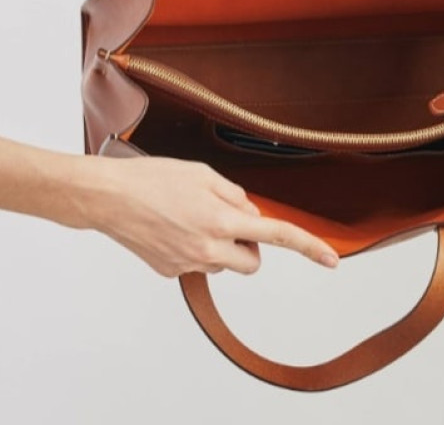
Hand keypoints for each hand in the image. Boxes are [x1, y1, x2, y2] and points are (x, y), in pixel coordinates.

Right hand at [88, 155, 338, 277]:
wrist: (108, 197)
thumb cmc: (152, 178)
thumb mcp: (202, 174)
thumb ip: (235, 195)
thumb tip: (251, 215)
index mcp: (221, 220)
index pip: (276, 235)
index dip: (309, 247)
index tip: (332, 261)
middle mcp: (208, 249)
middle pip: (252, 261)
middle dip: (250, 245)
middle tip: (227, 220)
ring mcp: (188, 264)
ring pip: (224, 264)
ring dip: (220, 246)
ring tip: (190, 217)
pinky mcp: (170, 272)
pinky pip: (197, 265)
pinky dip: (194, 250)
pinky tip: (173, 228)